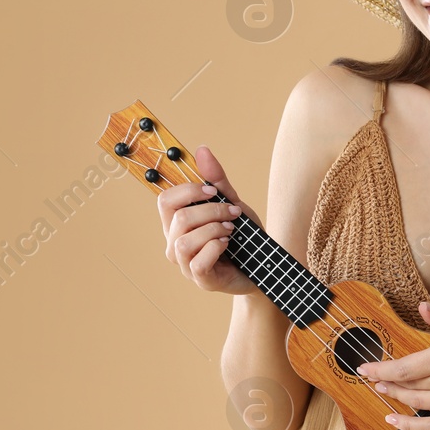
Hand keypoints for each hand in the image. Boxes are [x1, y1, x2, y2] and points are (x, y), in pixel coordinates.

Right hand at [157, 144, 260, 295]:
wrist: (264, 265)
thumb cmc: (244, 236)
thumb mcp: (232, 203)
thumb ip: (217, 180)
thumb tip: (202, 149)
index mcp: (177, 224)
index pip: (164, 201)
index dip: (187, 190)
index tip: (212, 191)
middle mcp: (175, 244)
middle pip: (178, 218)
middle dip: (210, 210)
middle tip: (233, 213)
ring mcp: (185, 265)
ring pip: (185, 241)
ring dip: (213, 229)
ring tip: (231, 229)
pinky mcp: (201, 280)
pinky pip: (198, 263)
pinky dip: (216, 248)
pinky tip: (228, 244)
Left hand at [354, 301, 429, 429]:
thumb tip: (422, 307)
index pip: (406, 367)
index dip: (382, 370)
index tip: (364, 369)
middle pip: (410, 385)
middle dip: (387, 382)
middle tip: (373, 379)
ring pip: (419, 404)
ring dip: (397, 398)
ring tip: (384, 392)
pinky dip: (410, 427)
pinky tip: (393, 421)